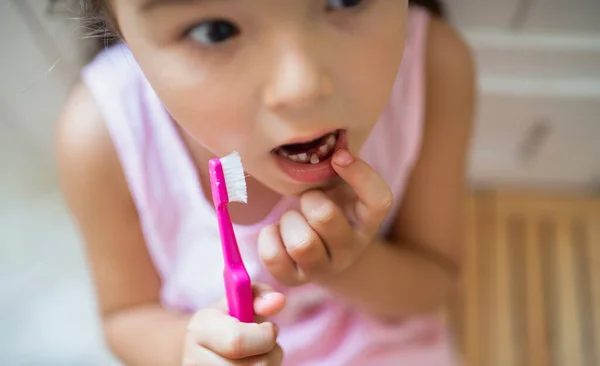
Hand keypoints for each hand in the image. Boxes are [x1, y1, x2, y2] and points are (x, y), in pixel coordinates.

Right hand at [183, 284, 285, 365]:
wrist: (203, 346)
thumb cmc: (230, 318)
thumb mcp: (242, 298)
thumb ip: (261, 295)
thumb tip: (278, 302)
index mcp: (200, 328)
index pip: (237, 341)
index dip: (264, 336)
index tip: (269, 327)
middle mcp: (194, 359)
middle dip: (270, 352)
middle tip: (266, 342)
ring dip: (268, 363)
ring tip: (258, 353)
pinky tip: (252, 363)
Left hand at [258, 149, 393, 285]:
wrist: (323, 251)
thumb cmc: (331, 207)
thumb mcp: (342, 187)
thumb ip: (339, 168)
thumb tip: (331, 151)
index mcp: (367, 221)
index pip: (380, 201)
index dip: (361, 174)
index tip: (339, 158)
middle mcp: (350, 249)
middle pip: (325, 218)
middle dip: (309, 199)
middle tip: (309, 199)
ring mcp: (323, 268)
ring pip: (301, 243)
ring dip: (289, 221)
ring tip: (293, 219)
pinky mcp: (295, 280)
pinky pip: (274, 258)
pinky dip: (269, 237)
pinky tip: (277, 232)